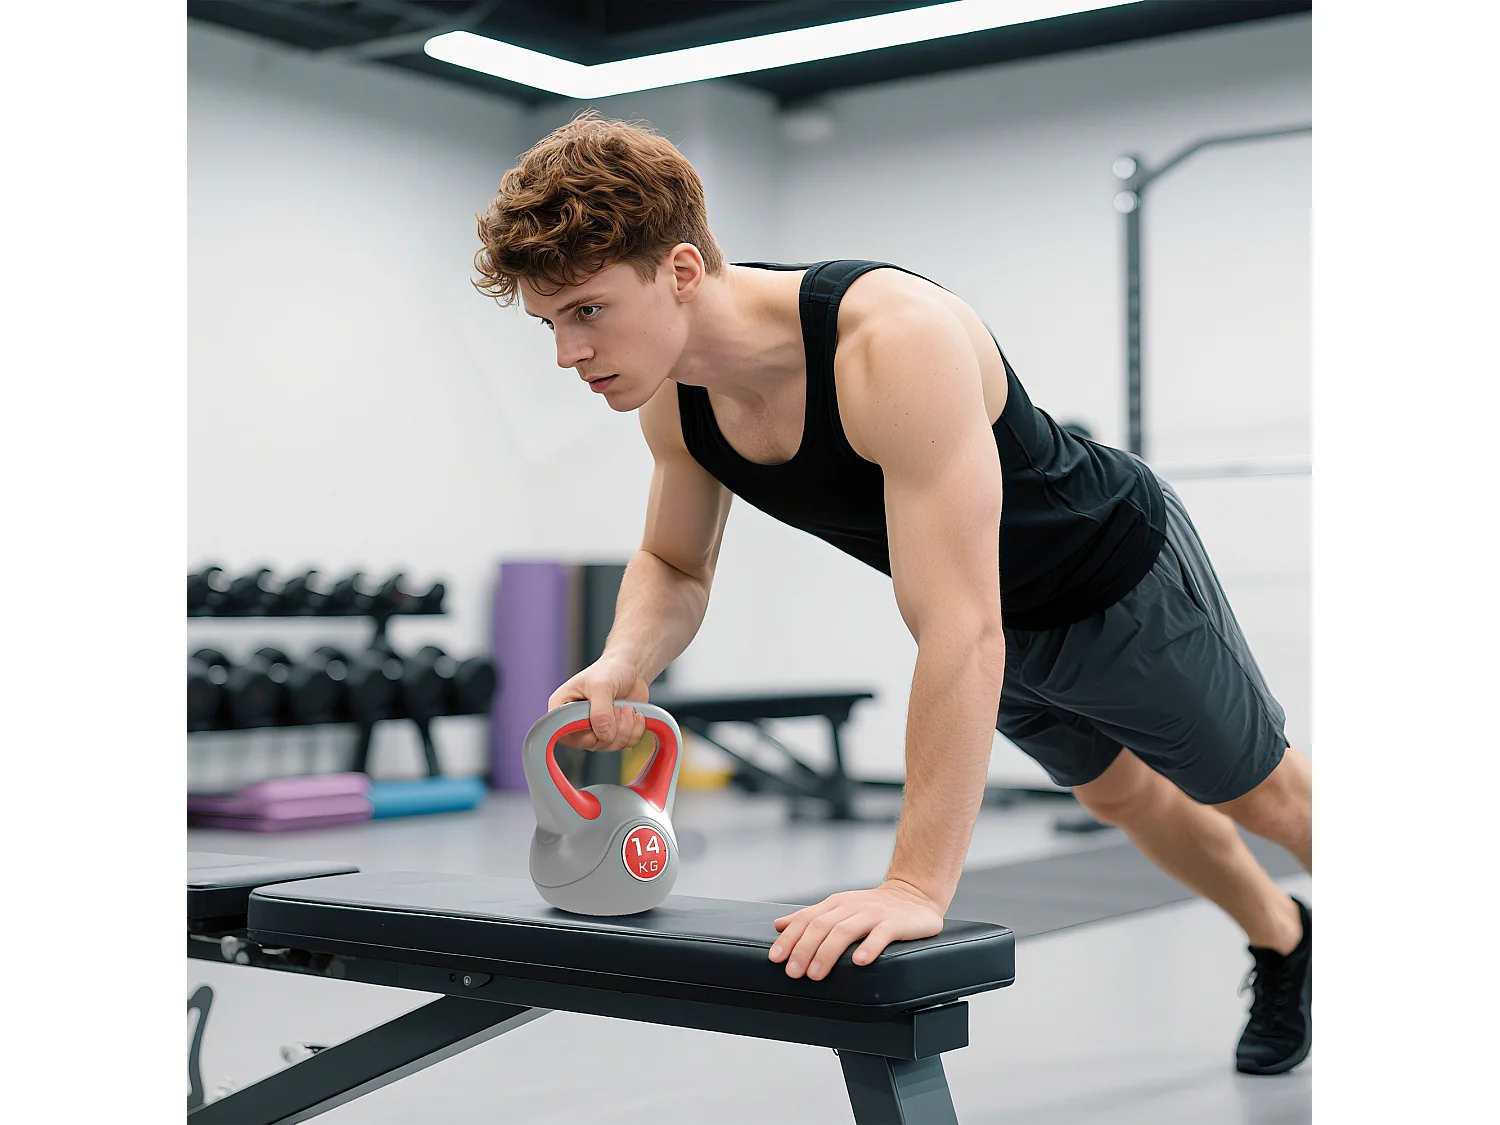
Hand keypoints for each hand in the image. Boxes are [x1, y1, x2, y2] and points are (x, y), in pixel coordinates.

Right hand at [547, 658, 651, 750]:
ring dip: (625, 728)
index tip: (598, 718)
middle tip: (618, 707)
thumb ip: (600, 711)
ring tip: (627, 708)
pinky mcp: (613, 733)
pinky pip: (626, 744)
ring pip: (610, 745)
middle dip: (612, 727)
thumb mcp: (601, 686)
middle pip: (592, 744)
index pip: (565, 735)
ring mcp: (596, 730)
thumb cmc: (609, 671)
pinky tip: (635, 714)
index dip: (584, 733)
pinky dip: (635, 730)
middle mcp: (577, 723)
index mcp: (563, 709)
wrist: (630, 670)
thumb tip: (604, 734)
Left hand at [769, 880, 944, 980]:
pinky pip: (881, 934)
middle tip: (793, 973)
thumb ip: (811, 917)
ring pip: (845, 930)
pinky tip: (859, 962)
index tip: (776, 958)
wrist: (914, 894)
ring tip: (816, 974)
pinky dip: (869, 947)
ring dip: (828, 953)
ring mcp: (874, 913)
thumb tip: (779, 926)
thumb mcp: (839, 908)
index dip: (790, 939)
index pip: (807, 919)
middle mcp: (851, 906)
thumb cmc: (873, 907)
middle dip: (804, 950)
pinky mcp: (895, 923)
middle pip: (822, 926)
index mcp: (836, 904)